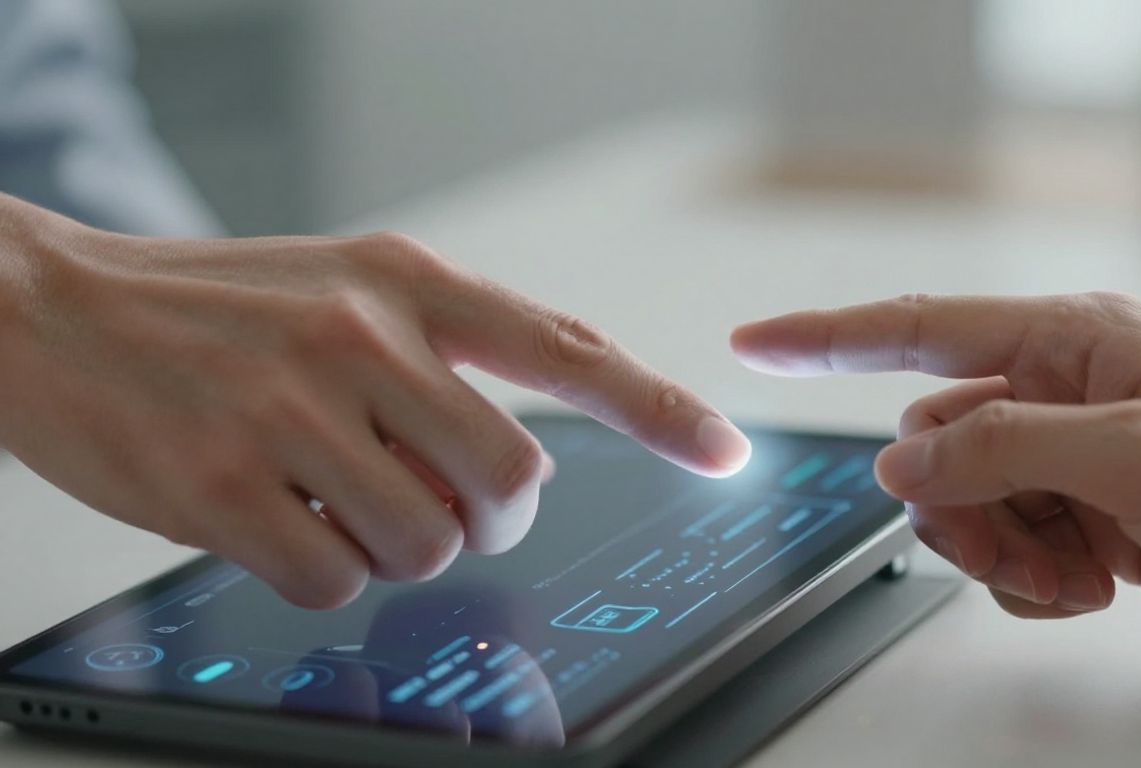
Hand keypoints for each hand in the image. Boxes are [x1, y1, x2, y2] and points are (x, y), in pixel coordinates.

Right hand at [0, 195, 749, 607]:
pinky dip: (325, 574)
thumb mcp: (347, 284)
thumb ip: (449, 347)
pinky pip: (338, 581)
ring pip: (428, 541)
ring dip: (397, 546)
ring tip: (333, 498)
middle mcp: (361, 339)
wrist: (55, 307)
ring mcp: (290, 413)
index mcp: (405, 282)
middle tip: (435, 501)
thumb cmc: (219, 307)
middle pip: (510, 482)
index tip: (724, 450)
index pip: (565, 349)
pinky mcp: (224, 487)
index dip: (658, 407)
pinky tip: (280, 521)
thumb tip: (540, 435)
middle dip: (489, 517)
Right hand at [732, 292, 1140, 648]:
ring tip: (1069, 572)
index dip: (827, 336)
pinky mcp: (1081, 520)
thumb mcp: (1133, 454)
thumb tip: (900, 465)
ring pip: (962, 507)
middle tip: (1018, 546)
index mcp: (1070, 341)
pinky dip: (1030, 582)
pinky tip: (1090, 582)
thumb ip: (1003, 451)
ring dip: (999, 554)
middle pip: (933, 447)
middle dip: (959, 510)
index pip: (919, 331)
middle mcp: (1058, 395)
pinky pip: (1003, 551)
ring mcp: (1067, 461)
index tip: (755, 343)